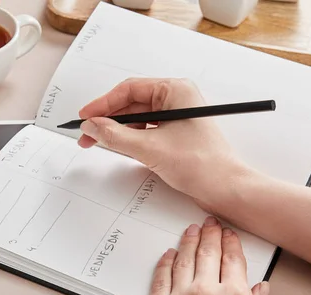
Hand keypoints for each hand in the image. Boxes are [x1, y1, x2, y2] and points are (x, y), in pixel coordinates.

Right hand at [78, 78, 250, 211]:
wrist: (225, 189)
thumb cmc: (202, 165)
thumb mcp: (150, 149)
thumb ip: (115, 136)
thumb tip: (91, 126)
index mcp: (175, 91)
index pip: (129, 90)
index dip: (103, 103)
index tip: (85, 116)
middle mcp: (176, 100)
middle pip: (131, 104)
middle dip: (108, 119)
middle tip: (87, 133)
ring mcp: (176, 117)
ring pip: (137, 119)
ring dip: (117, 130)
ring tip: (98, 142)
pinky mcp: (175, 134)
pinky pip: (146, 131)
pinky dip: (130, 139)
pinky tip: (118, 147)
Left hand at [141, 217, 274, 294]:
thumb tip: (260, 292)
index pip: (233, 260)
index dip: (231, 243)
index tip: (229, 235)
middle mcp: (205, 292)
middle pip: (207, 253)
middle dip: (209, 234)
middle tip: (210, 223)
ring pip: (182, 260)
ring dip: (187, 241)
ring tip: (190, 230)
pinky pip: (160, 279)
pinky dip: (164, 263)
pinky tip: (167, 255)